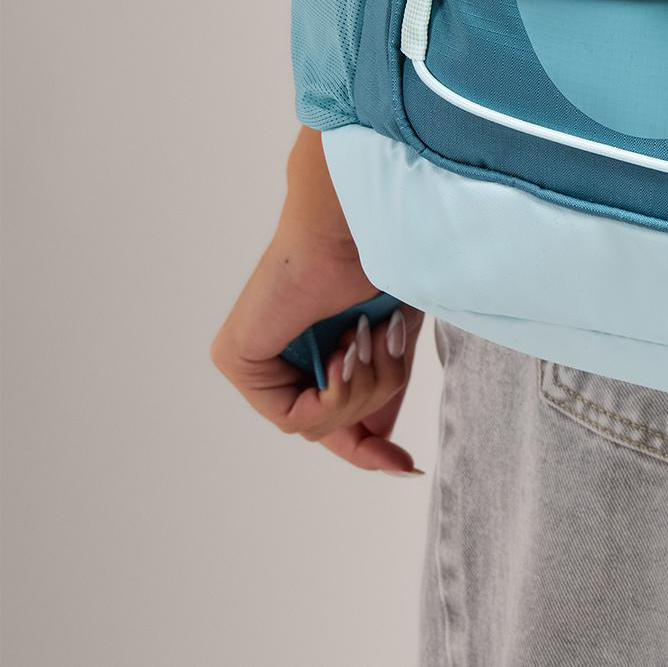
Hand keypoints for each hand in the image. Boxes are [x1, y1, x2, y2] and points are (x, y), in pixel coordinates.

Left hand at [212, 128, 424, 474]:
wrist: (357, 223)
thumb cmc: (382, 257)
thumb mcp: (394, 338)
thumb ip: (383, 388)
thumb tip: (381, 441)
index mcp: (315, 343)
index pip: (335, 417)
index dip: (370, 448)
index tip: (408, 466)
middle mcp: (279, 352)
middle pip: (333, 425)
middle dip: (375, 397)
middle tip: (390, 344)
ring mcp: (254, 359)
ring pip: (319, 426)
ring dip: (362, 388)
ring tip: (370, 335)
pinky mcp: (237, 358)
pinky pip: (293, 418)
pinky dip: (333, 394)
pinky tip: (344, 352)